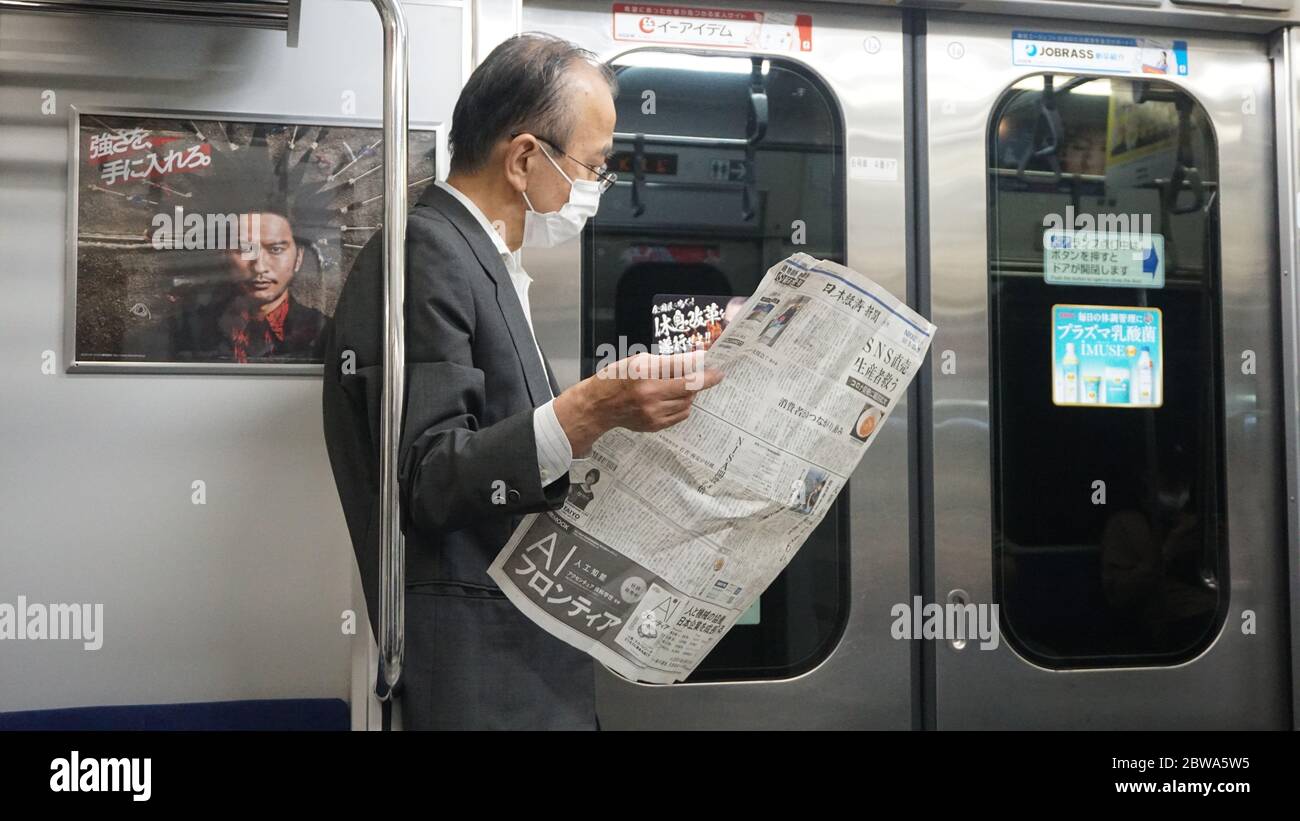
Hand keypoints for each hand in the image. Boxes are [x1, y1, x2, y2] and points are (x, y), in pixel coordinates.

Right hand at [554, 351, 723, 455]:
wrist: (599, 406)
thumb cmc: (617, 378)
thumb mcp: (638, 361)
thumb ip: (666, 362)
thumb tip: (693, 360)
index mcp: (645, 373)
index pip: (683, 368)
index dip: (703, 367)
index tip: (716, 366)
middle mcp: (650, 394)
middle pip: (690, 388)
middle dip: (704, 380)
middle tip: (710, 375)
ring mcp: (653, 413)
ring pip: (688, 402)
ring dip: (691, 393)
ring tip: (682, 386)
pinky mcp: (654, 425)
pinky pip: (680, 415)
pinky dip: (683, 406)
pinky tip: (674, 399)